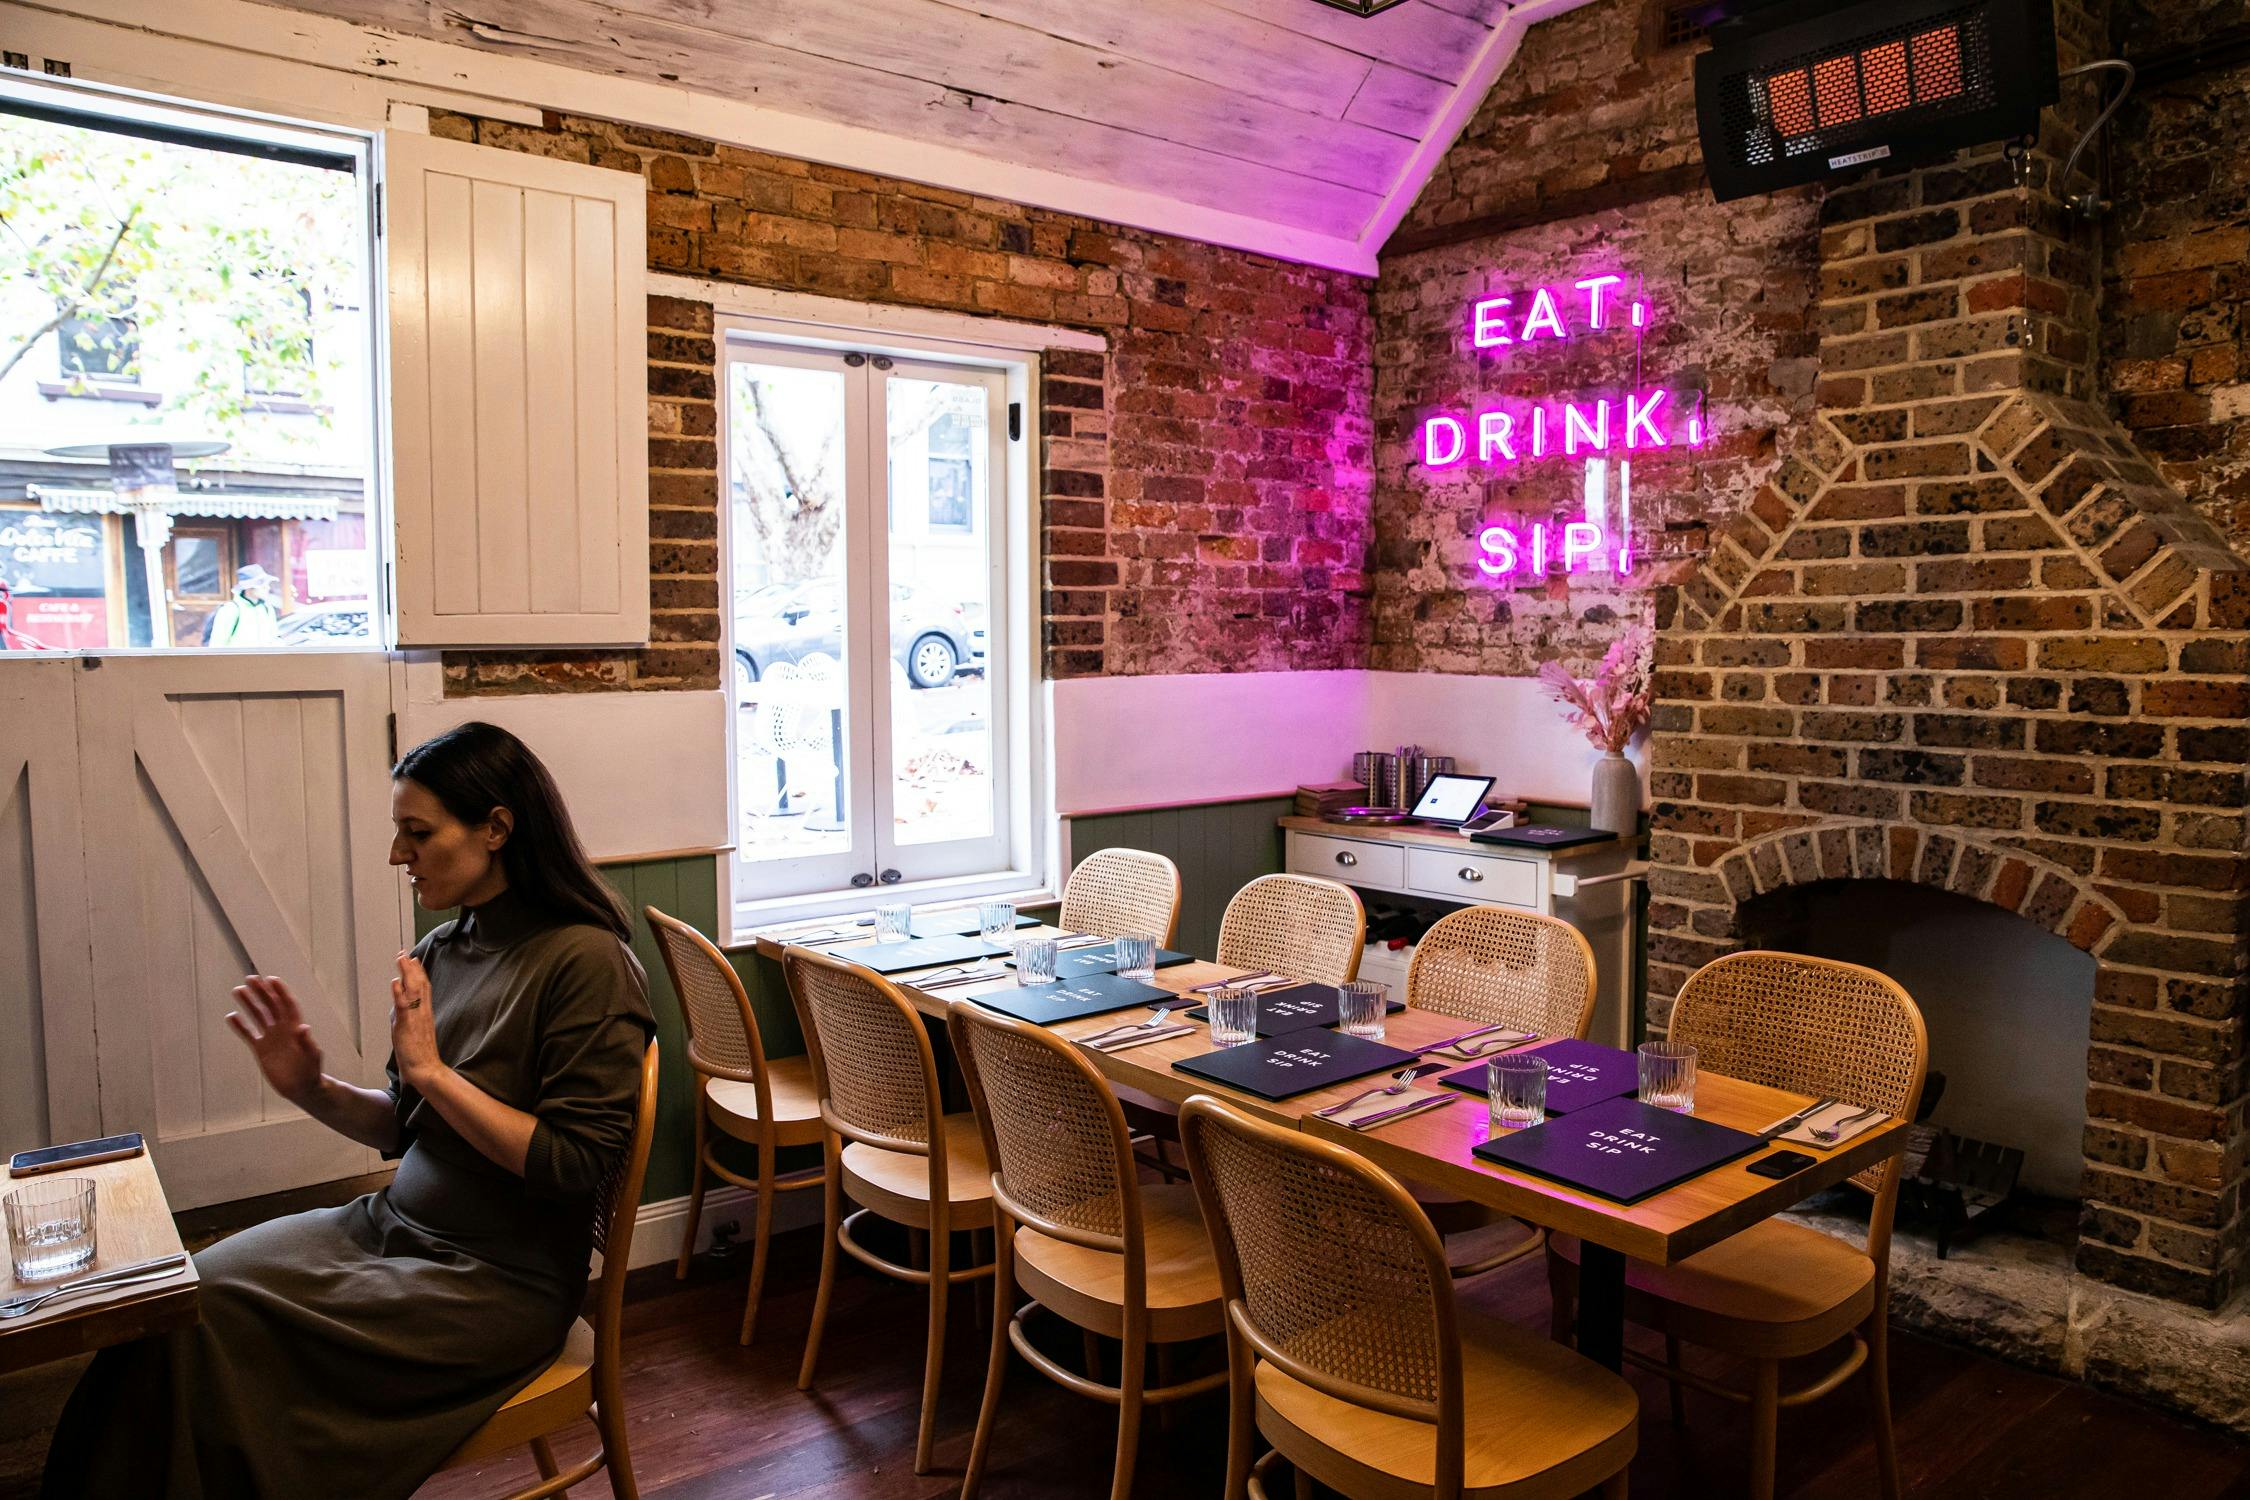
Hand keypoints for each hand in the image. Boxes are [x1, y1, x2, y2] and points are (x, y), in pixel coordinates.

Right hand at [226, 975, 324, 1106]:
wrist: (302, 1088)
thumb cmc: (311, 1071)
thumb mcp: (312, 1057)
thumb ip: (308, 1043)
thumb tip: (304, 1027)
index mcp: (295, 1027)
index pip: (287, 1005)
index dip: (280, 991)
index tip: (271, 979)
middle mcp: (282, 1029)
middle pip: (271, 1006)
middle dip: (262, 992)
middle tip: (250, 978)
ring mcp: (271, 1038)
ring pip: (258, 1016)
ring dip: (249, 1003)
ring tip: (238, 990)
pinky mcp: (261, 1050)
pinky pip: (248, 1034)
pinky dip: (240, 1026)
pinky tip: (231, 1016)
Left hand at [390, 951, 444, 1089]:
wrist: (426, 1069)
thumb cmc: (420, 1054)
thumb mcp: (413, 1031)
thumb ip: (406, 1017)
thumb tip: (398, 1009)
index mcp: (425, 1012)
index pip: (423, 988)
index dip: (418, 972)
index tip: (414, 960)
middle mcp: (423, 1011)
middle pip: (419, 984)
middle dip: (412, 967)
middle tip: (405, 953)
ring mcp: (416, 1017)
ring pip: (413, 990)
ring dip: (406, 973)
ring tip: (401, 958)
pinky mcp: (408, 1024)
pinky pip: (404, 1006)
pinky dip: (399, 993)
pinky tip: (395, 982)